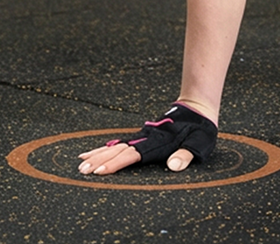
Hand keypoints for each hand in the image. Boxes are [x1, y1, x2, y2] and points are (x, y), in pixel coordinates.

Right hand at [77, 103, 217, 174]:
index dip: (116, 164)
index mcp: (158, 143)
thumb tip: (174, 166)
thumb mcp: (199, 144)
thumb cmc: (199, 130)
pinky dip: (104, 148)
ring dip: (98, 155)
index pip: (133, 155)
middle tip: (81, 171)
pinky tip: (92, 153)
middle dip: (99, 161)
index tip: (100, 171)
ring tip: (80, 164)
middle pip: (118, 151)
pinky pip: (119, 143)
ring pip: (115, 146)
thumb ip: (186, 155)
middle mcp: (146, 139)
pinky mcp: (140, 137)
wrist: (196, 108)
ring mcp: (141, 137)